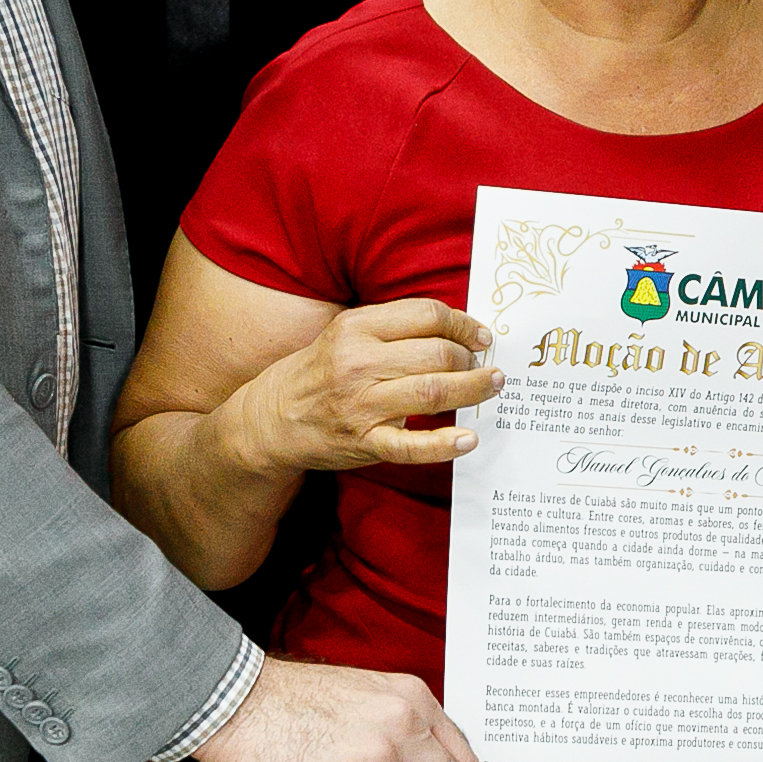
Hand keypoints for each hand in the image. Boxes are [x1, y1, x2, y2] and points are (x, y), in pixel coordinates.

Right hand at [228, 299, 501, 476]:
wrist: (270, 419)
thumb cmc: (316, 372)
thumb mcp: (343, 334)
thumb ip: (391, 328)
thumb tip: (454, 329)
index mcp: (356, 328)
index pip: (426, 315)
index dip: (463, 323)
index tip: (481, 335)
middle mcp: (359, 363)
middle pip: (437, 352)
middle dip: (471, 358)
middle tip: (485, 365)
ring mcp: (361, 405)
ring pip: (433, 392)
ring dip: (472, 388)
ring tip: (492, 385)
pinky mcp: (364, 442)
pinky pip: (412, 445)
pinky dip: (445, 444)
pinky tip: (468, 438)